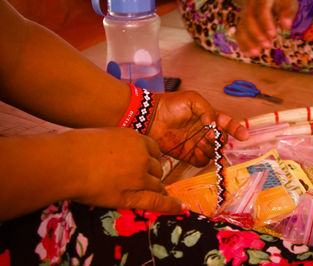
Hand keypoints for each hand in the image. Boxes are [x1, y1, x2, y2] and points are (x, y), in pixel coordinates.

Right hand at [66, 128, 183, 213]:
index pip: (154, 150)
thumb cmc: (77, 147)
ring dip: (155, 188)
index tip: (146, 164)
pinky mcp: (132, 196)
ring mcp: (139, 176)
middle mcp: (142, 156)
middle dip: (152, 174)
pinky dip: (169, 205)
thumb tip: (120, 152)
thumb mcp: (103, 136)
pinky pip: (156, 201)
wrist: (66, 161)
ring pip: (157, 183)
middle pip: (157, 167)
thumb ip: (118, 144)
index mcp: (135, 139)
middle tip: (142, 180)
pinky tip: (179, 208)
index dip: (150, 159)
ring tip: (155, 194)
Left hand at [148, 91, 247, 166]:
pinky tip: (198, 151)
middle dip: (221, 140)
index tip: (244, 136)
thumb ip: (207, 110)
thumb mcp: (193, 99)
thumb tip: (214, 126)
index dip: (237, 129)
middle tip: (212, 137)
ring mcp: (197, 143)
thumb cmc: (170, 104)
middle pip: (222, 140)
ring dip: (212, 149)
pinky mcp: (188, 154)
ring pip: (213, 152)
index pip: (227, 124)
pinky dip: (204, 159)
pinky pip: (202, 161)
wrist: (150, 117)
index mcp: (208, 117)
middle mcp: (204, 132)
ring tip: (202, 142)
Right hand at [235, 0, 297, 55]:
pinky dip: (243, 45)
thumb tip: (286, 26)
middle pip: (249, 19)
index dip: (266, 22)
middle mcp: (251, 5)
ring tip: (258, 53)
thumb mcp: (288, 1)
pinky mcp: (242, 23)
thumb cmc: (281, 0)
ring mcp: (245, 14)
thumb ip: (287, 11)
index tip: (273, 35)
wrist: (267, 0)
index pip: (261, 8)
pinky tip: (251, 54)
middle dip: (257, 35)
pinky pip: (239, 34)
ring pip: (241, 27)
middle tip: (268, 46)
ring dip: (248, 42)